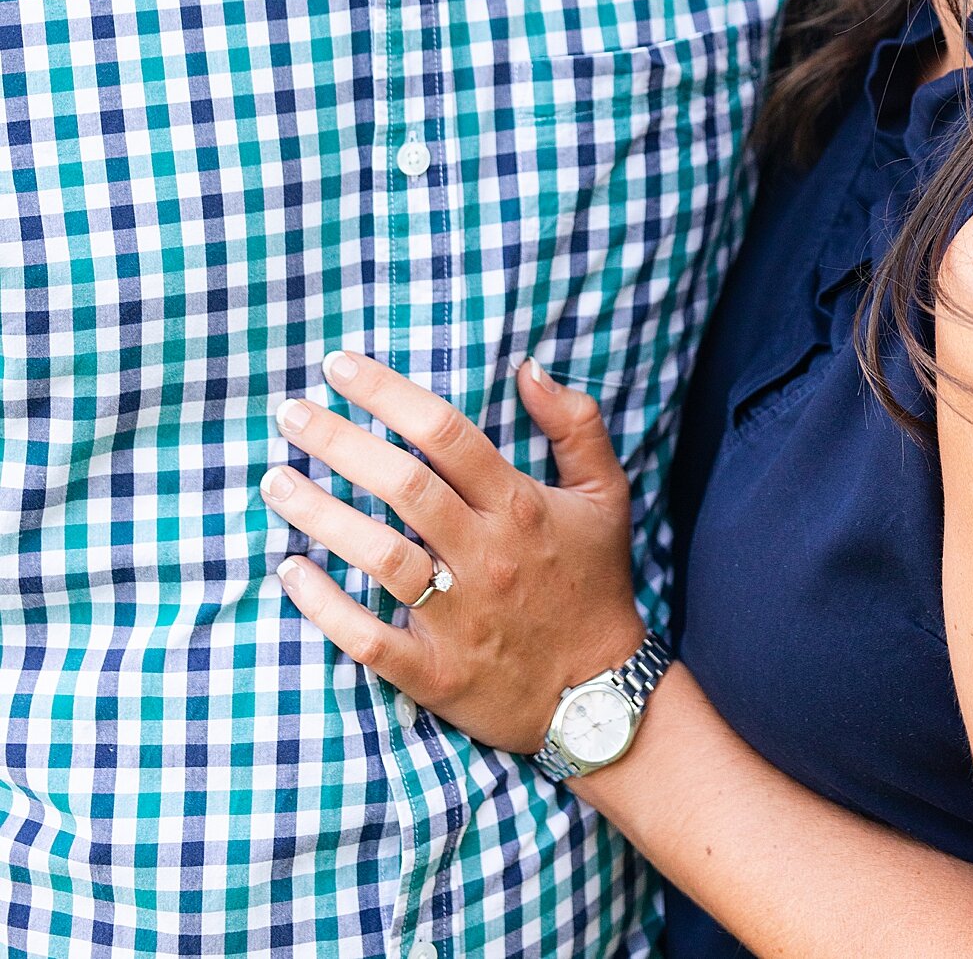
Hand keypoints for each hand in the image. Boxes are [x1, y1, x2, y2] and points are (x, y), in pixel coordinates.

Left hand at [261, 351, 645, 751]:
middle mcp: (485, 556)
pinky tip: (289, 570)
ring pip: (379, 556)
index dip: (387, 393)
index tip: (339, 367)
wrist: (599, 696)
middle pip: (404, 486)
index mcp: (519, 506)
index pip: (445, 433)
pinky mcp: (435, 674)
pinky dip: (324, 605)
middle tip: (291, 415)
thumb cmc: (594, 583)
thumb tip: (529, 368)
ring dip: (320, 515)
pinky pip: (368, 639)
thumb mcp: (607, 494)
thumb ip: (575, 424)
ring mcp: (458, 618)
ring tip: (275, 482)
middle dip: (339, 442)